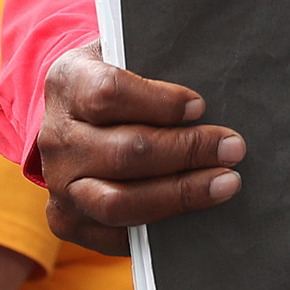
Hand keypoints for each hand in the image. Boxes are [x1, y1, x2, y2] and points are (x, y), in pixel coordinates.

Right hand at [37, 44, 244, 254]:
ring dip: (180, 194)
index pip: (109, 93)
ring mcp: (59, 184)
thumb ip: (156, 63)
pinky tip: (197, 212)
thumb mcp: (125, 56)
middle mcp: (56, 137)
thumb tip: (209, 91)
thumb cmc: (117, 84)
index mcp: (67, 83)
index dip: (160, 102)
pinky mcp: (67, 220)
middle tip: (232, 148)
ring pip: (120, 201)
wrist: (73, 119)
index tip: (200, 106)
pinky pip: (116, 233)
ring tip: (225, 183)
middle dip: (186, 151)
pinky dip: (162, 225)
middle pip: (125, 152)